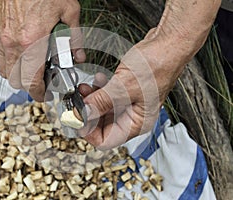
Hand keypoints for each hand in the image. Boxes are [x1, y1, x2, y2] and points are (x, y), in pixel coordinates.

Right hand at [0, 0, 85, 100]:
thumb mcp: (69, 11)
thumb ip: (76, 37)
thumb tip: (79, 55)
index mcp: (32, 42)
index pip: (31, 82)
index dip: (38, 94)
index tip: (45, 95)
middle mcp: (13, 43)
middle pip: (15, 80)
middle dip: (29, 86)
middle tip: (41, 81)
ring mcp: (1, 37)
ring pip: (3, 70)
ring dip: (16, 75)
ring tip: (29, 70)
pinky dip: (3, 60)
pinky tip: (16, 55)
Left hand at [78, 0, 220, 149]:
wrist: (168, 44)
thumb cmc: (157, 66)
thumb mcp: (123, 86)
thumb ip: (101, 102)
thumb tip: (82, 114)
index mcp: (136, 123)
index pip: (106, 140)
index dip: (88, 132)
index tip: (75, 118)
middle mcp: (133, 116)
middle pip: (102, 125)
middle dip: (87, 113)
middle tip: (75, 102)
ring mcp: (129, 103)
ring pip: (102, 109)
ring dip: (91, 100)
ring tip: (83, 89)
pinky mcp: (126, 91)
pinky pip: (107, 96)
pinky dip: (99, 90)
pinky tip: (96, 80)